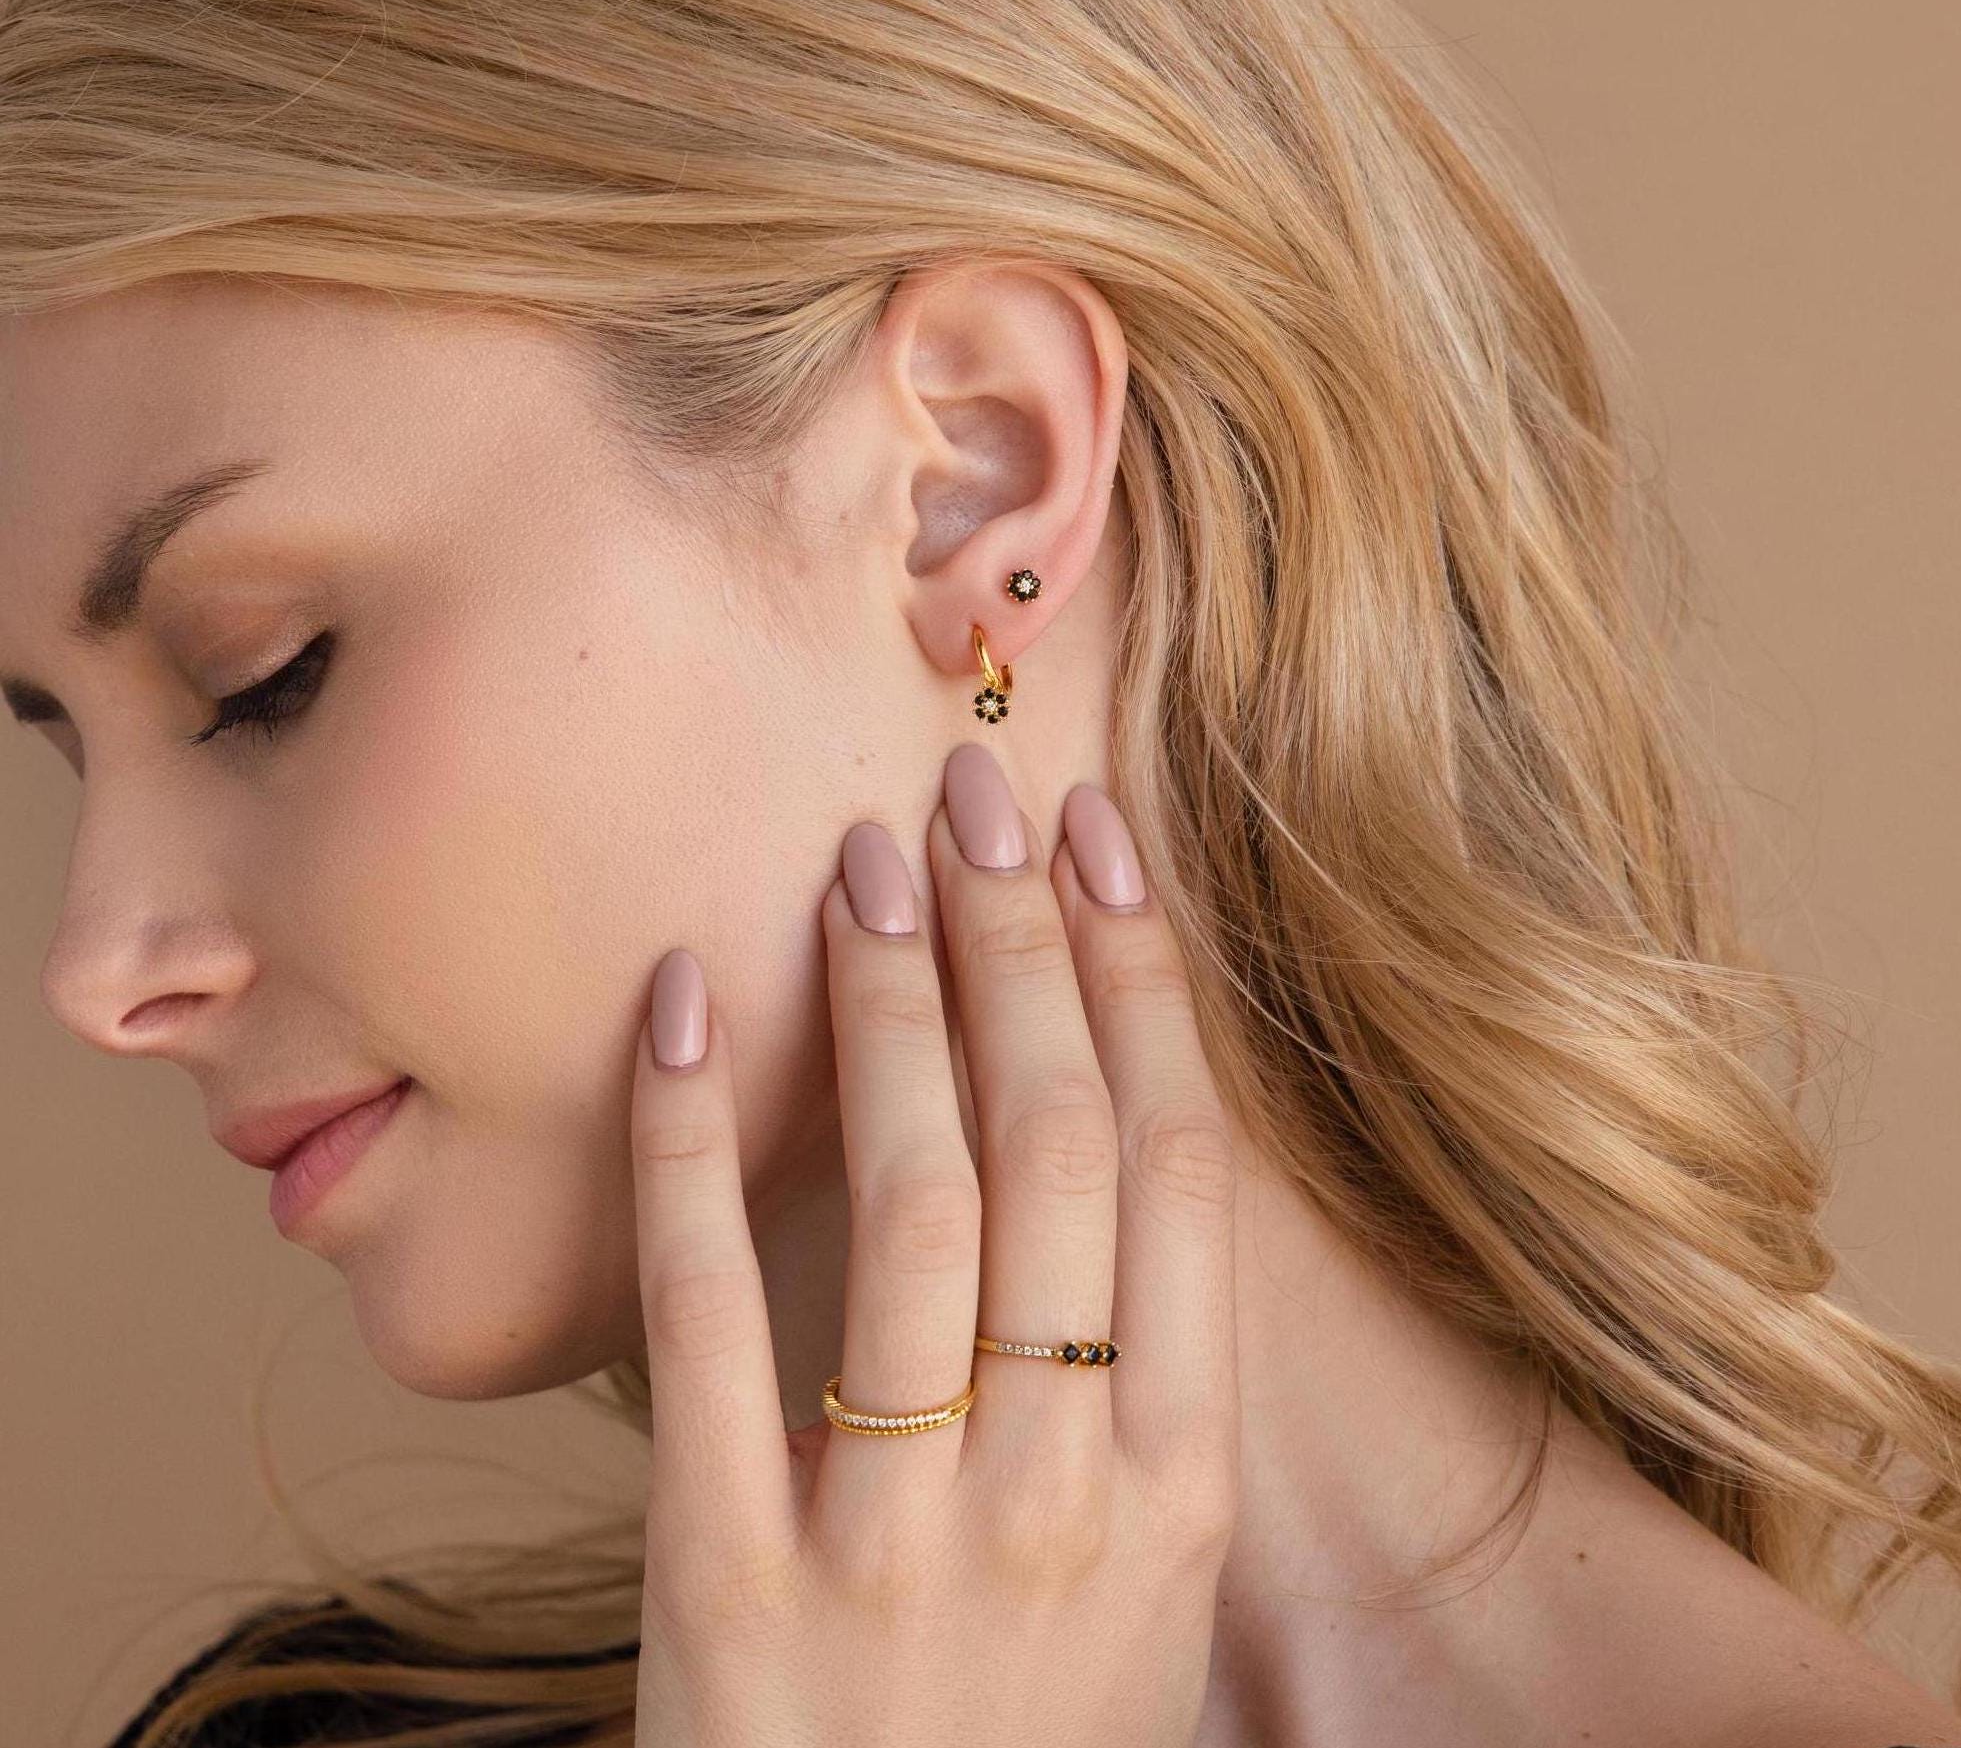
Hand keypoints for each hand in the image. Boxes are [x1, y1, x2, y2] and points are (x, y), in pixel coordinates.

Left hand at [629, 740, 1241, 1744]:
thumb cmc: (1033, 1739)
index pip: (1179, 1170)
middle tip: (975, 793)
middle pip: (1056, 1148)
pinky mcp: (730, 1578)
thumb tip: (1110, 1144)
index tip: (1099, 844)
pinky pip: (705, 1316)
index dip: (1139, 983)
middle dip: (1018, 945)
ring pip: (910, 1201)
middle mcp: (1062, 1490)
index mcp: (1180, 1484)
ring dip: (886, 1007)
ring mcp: (897, 1536)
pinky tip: (681, 1010)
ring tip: (861, 864)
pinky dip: (689, 1146)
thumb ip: (1134, 1392)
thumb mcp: (1146, 1585)